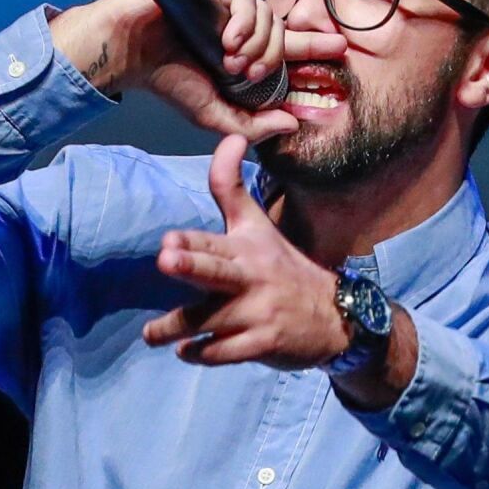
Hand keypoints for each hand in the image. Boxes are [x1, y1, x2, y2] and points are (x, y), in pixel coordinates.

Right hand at [50, 0, 343, 142]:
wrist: (127, 55)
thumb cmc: (167, 80)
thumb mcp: (215, 114)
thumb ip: (252, 124)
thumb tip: (293, 122)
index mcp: (242, 44)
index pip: (287, 42)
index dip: (313, 45)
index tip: (340, 48)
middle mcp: (237, 18)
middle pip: (280, 29)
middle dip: (274, 55)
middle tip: (252, 73)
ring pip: (266, 13)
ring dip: (257, 44)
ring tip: (233, 62)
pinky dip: (243, 23)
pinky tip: (228, 42)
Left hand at [142, 134, 353, 367]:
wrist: (337, 315)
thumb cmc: (282, 265)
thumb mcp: (258, 225)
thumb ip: (230, 187)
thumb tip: (231, 136)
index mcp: (247, 246)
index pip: (218, 237)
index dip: (194, 238)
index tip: (169, 239)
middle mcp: (251, 276)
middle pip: (218, 270)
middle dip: (192, 264)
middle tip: (166, 259)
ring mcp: (259, 311)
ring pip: (213, 319)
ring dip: (179, 329)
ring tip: (150, 334)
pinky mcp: (264, 343)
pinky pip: (228, 351)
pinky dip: (204, 353)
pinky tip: (186, 352)